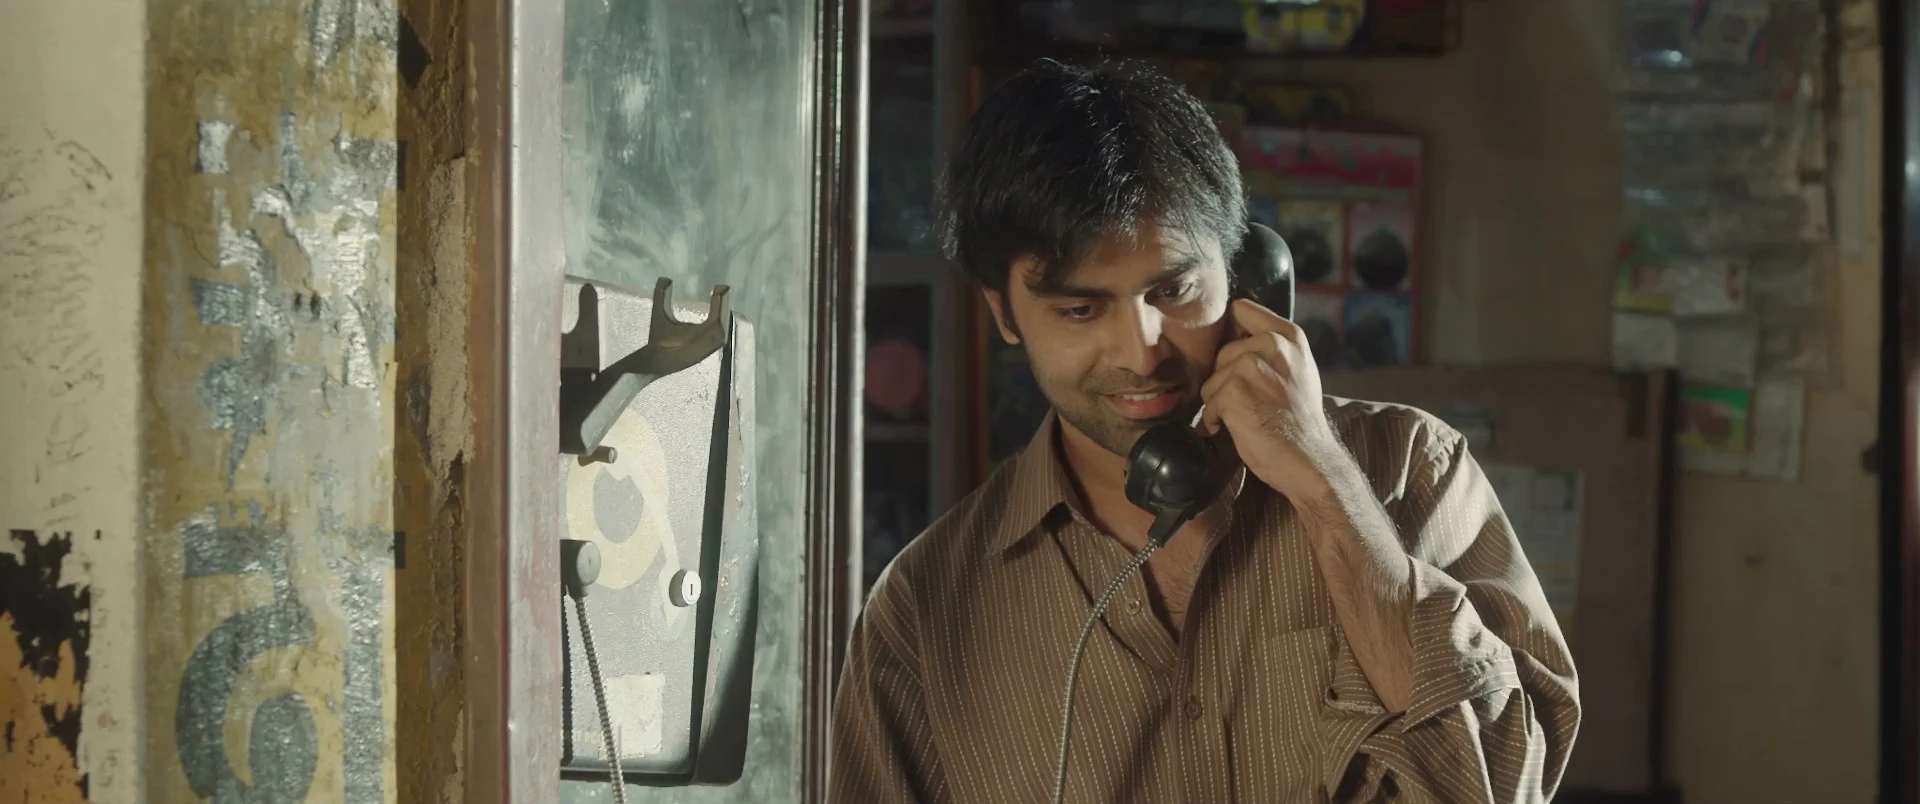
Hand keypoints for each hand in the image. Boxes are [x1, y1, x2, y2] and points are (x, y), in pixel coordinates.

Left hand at [1199, 299, 1344, 502]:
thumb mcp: (1296, 370)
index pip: (1241, 310)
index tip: (1238, 360)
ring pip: (1211, 379)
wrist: (1309, 459)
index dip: (1231, 334)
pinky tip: (1237, 429)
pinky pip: (1208, 402)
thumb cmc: (1298, 420)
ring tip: (1247, 417)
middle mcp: (1272, 344)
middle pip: (1221, 352)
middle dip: (1225, 380)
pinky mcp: (1234, 390)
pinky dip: (1215, 420)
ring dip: (1219, 402)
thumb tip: (1234, 335)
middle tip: (1250, 403)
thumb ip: (1271, 348)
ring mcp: (1251, 366)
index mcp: (1288, 335)